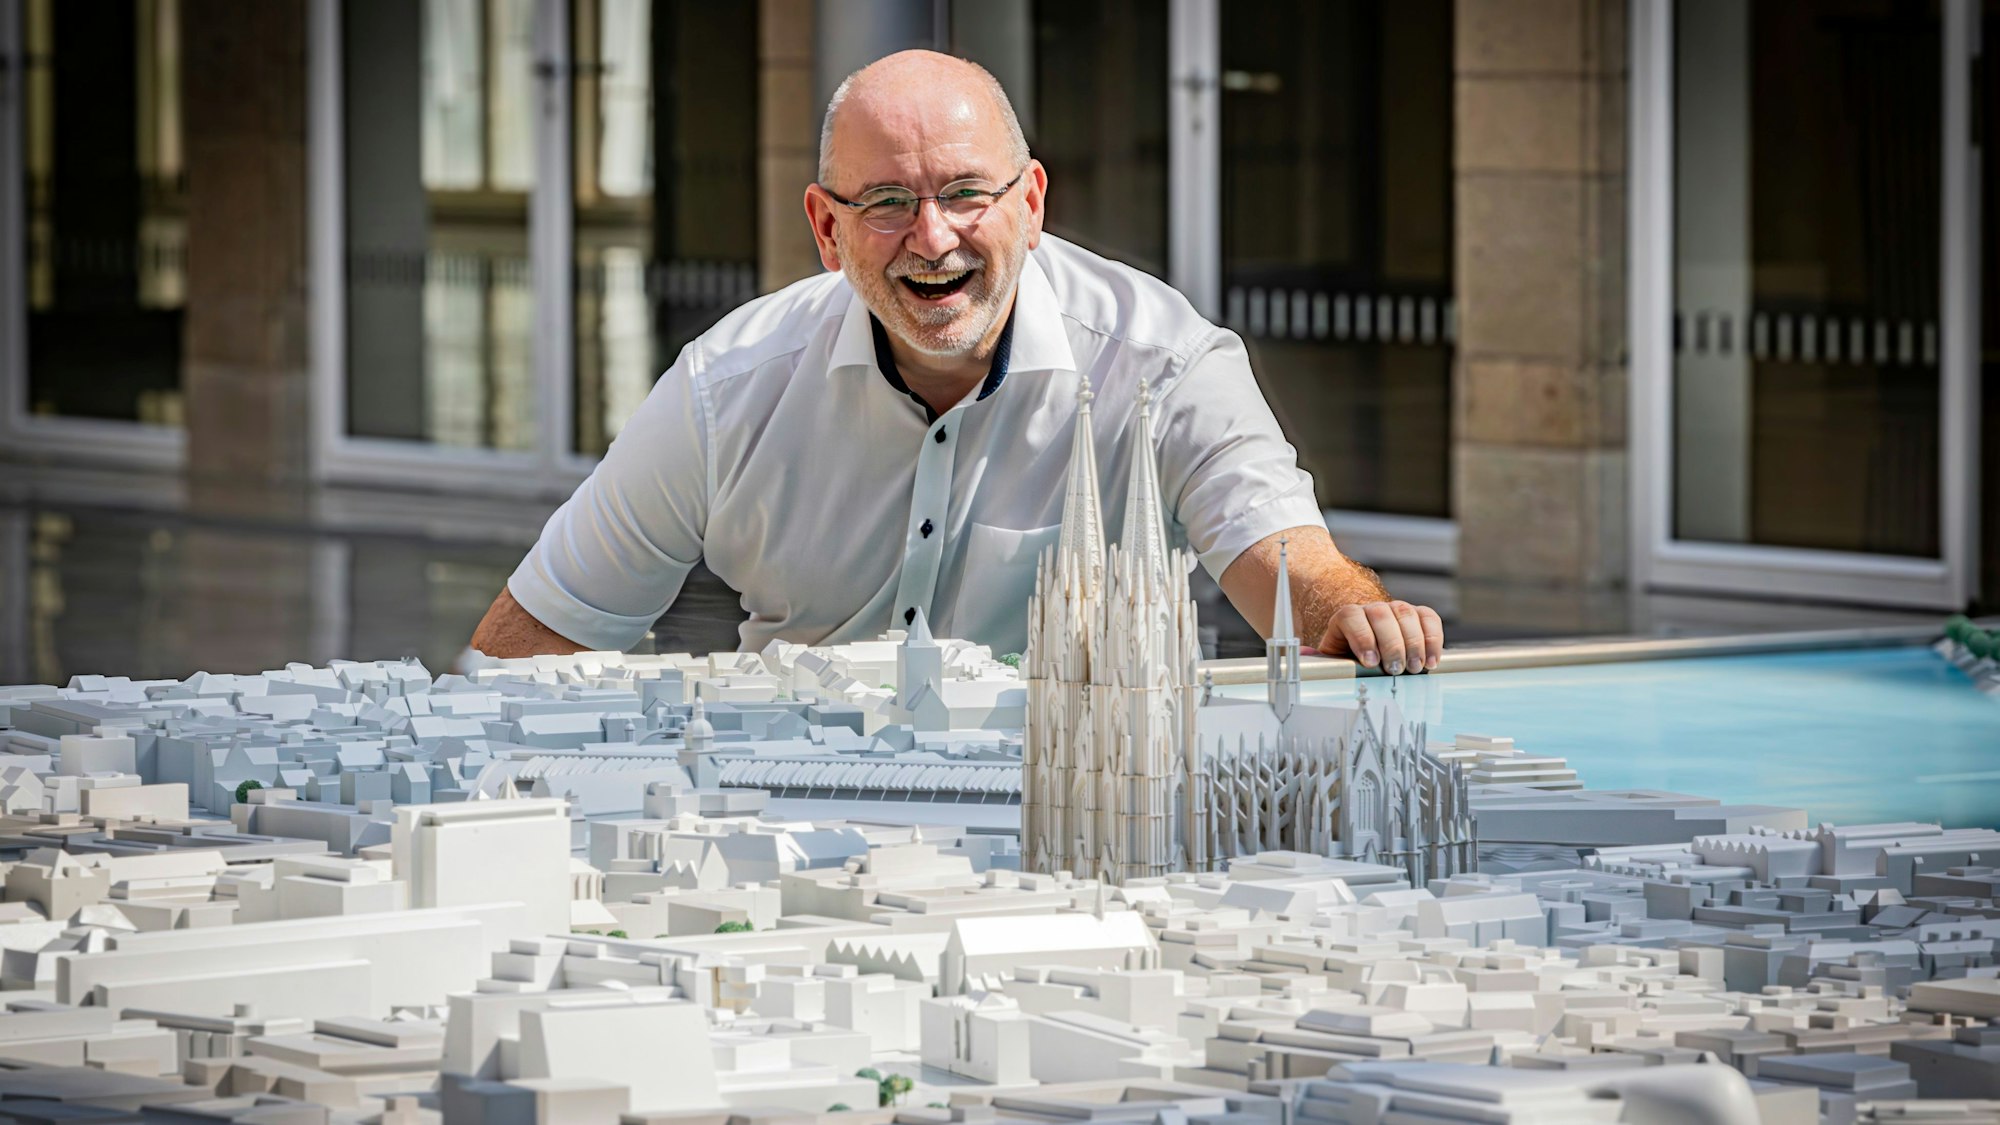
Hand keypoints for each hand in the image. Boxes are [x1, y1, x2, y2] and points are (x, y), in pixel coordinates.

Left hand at [1312, 601, 1443, 674]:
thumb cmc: (1350, 656)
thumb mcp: (1333, 659)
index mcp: (1346, 617)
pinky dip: (1433, 639)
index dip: (1361, 637)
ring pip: (1406, 614)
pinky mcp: (1417, 615)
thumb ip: (1321, 660)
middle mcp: (1371, 609)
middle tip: (1396, 669)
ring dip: (1414, 643)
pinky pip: (1428, 618)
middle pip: (1381, 615)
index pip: (1351, 617)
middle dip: (1391, 643)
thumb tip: (1303, 658)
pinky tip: (1433, 661)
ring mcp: (1395, 609)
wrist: (1367, 644)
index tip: (1370, 662)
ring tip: (1416, 668)